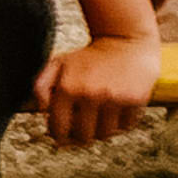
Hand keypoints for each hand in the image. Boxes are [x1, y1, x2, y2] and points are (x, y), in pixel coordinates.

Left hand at [36, 31, 160, 146]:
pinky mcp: (136, 100)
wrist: (126, 39)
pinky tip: (118, 109)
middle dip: (82, 136)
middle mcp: (90, 94)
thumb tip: (42, 112)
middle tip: (84, 128)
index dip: (60, 137)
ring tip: (102, 116)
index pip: (59, 129)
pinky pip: (126, 126)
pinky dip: (122, 123)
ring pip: (106, 134)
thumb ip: (41, 87)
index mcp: (67, 88)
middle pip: (84, 137)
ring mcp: (114, 98)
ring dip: (103, 130)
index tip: (64, 135)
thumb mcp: (58, 64)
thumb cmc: (90, 56)